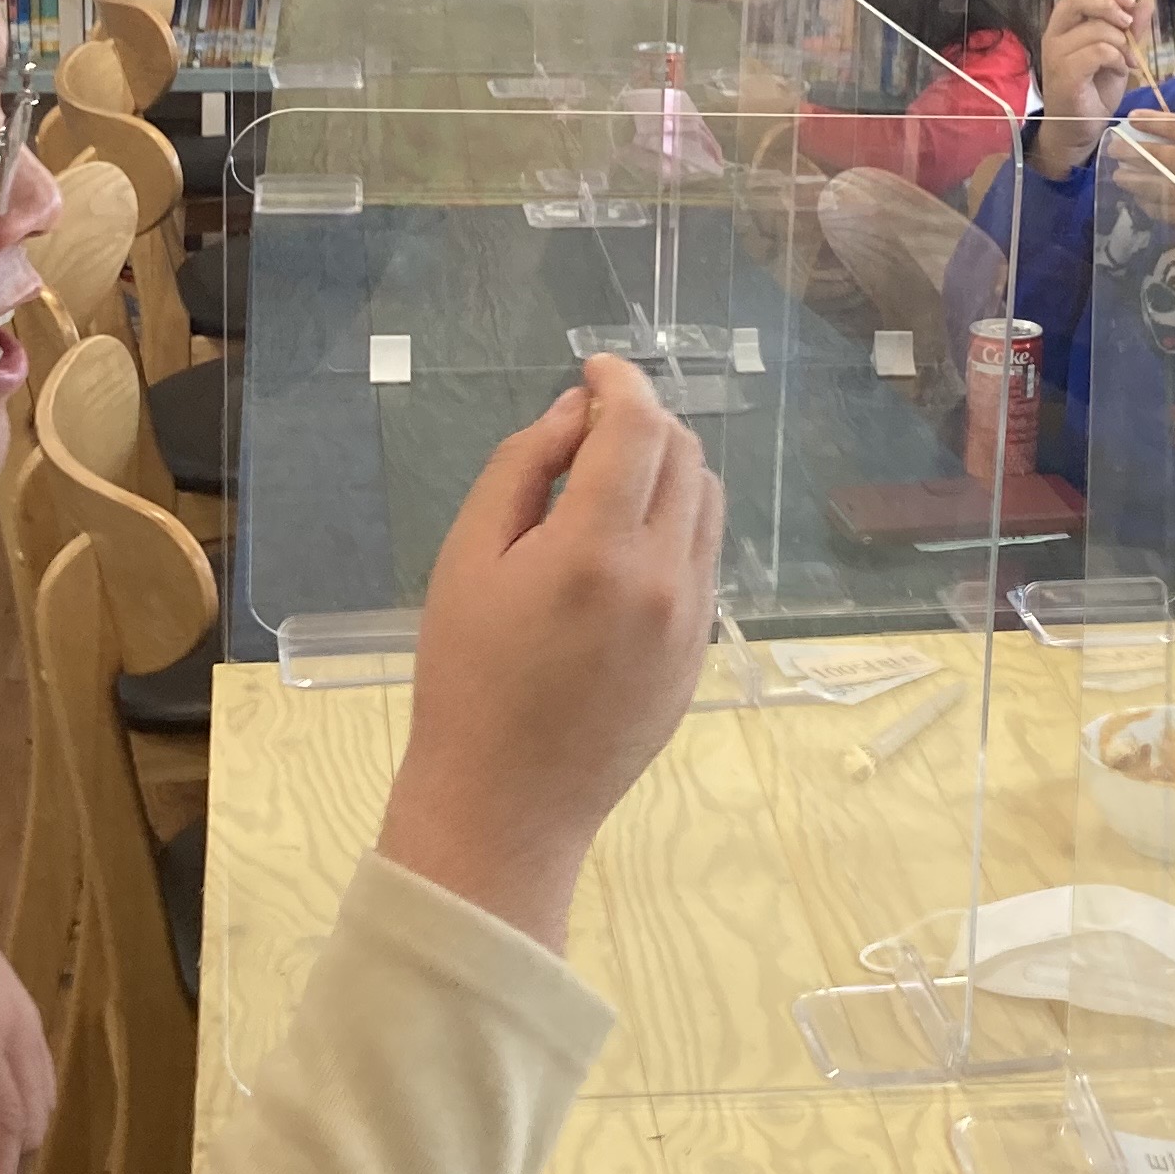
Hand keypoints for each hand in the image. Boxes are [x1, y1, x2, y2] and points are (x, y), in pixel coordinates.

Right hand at [378, 354, 724, 951]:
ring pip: (706, 503)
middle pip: (685, 455)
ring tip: (609, 482)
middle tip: (591, 425)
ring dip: (668, 469)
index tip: (594, 369)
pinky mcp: (701, 649)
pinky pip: (705, 556)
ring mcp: (693, 616)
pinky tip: (625, 543)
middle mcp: (664, 575)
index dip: (620, 381)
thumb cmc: (467, 679)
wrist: (508, 803)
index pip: (640, 427)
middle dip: (643, 420)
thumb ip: (524, 469)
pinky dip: (676, 523)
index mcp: (599, 549)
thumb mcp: (467, 559)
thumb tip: (574, 414)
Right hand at [1032, 0, 1145, 175]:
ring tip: (1127, 61)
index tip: (1131, 3)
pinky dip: (1117, 59)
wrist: (1078, 129)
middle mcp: (1054, 35)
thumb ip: (1130, 30)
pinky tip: (1120, 70)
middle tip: (1129, 27)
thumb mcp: (1118, 54)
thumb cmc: (1094, 91)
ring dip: (1122, 44)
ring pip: (1096, 29)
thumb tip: (1145, 5)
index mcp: (1064, 25)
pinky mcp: (1065, 75)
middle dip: (1112, 7)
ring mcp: (1056, 55)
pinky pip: (1098, 52)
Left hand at [1116, 110, 1174, 229]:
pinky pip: (1173, 210)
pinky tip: (1141, 204)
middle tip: (1116, 148)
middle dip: (1136, 151)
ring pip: (1162, 183)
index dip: (1153, 122)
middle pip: (1164, 155)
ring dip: (1137, 180)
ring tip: (1119, 176)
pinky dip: (1155, 206)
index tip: (1132, 118)